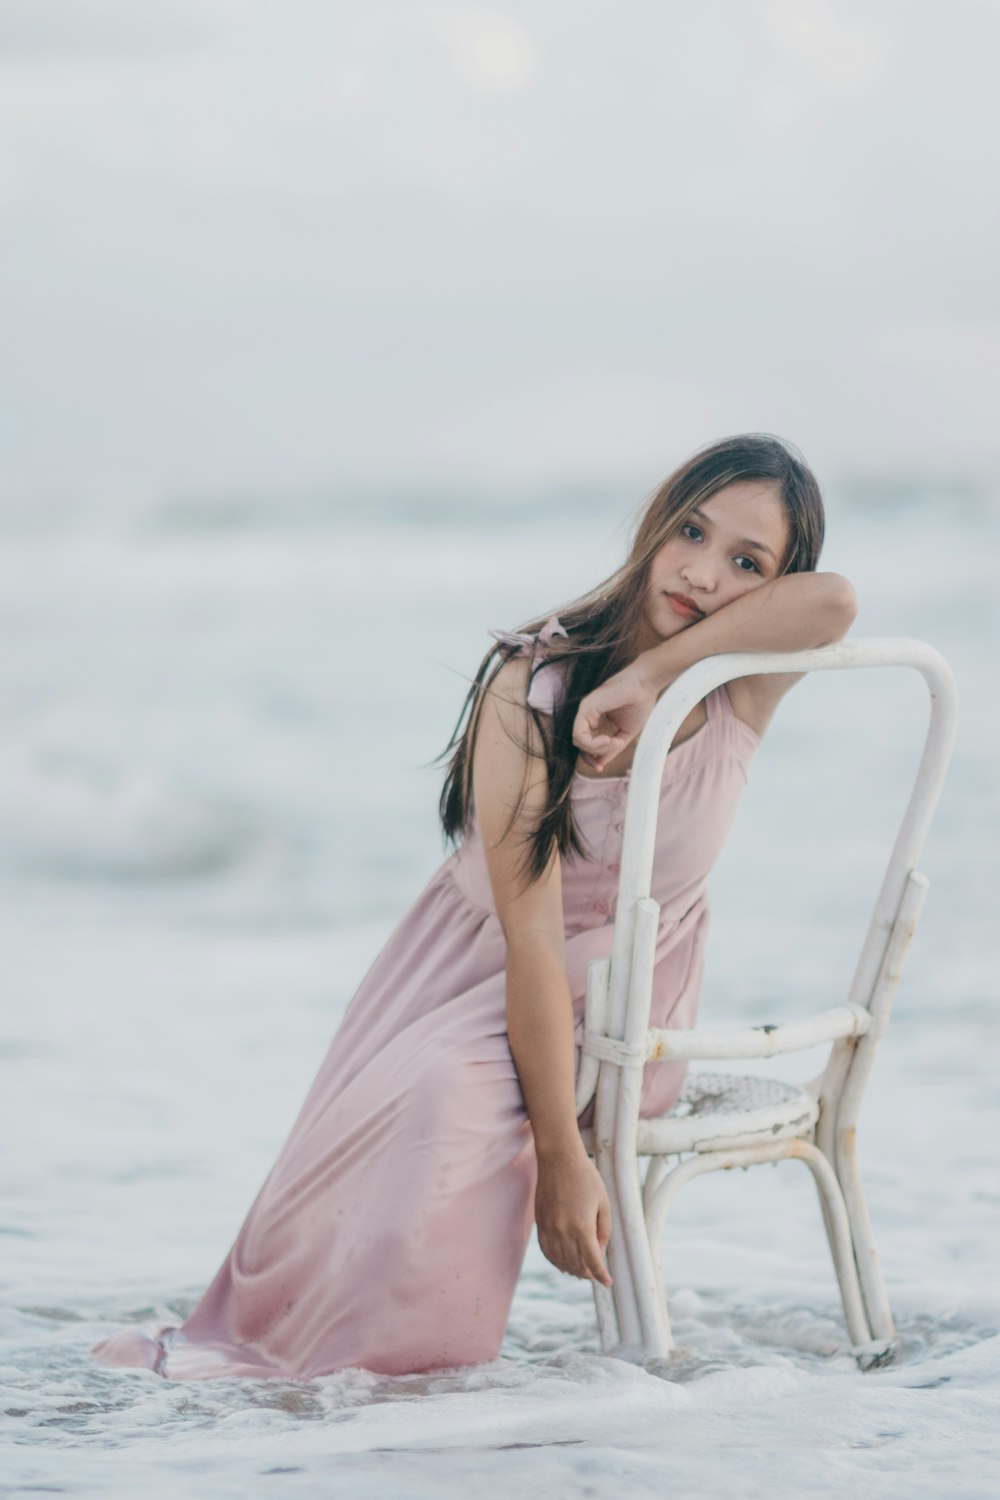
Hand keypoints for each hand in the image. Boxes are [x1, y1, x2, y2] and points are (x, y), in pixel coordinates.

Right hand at [535, 1148, 612, 1286]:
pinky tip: (563, 1262)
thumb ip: (603, 1230)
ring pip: (560, 1262)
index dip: (601, 1276)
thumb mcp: (603, 1203)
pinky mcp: (540, 1223)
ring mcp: (549, 1228)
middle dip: (587, 1274)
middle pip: (576, 1265)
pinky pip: (547, 1251)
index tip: (607, 1282)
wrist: (558, 1159)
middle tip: (595, 1275)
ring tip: (581, 1272)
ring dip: (572, 1270)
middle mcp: (563, 1231)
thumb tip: (599, 1252)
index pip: (593, 1262)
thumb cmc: (585, 1178)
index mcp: (582, 1227)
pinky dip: (556, 1261)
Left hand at [572, 658, 664, 773]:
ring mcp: (585, 711)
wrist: (646, 685)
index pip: (585, 743)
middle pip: (580, 745)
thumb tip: (599, 765)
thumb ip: (611, 749)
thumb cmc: (640, 704)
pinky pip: (580, 734)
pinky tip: (608, 739)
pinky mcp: (586, 708)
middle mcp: (587, 715)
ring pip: (579, 741)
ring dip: (597, 749)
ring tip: (614, 742)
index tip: (599, 768)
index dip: (590, 758)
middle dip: (595, 754)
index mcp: (596, 720)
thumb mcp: (624, 735)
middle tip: (615, 747)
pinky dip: (593, 743)